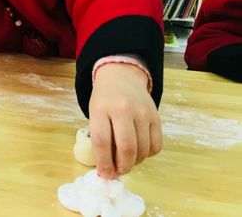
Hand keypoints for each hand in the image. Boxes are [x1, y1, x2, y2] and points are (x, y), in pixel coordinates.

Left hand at [89, 63, 161, 178]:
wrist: (122, 77)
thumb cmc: (104, 99)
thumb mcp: (94, 113)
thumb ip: (100, 137)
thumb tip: (107, 168)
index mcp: (101, 109)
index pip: (102, 141)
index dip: (103, 162)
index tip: (104, 174)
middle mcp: (123, 110)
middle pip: (126, 148)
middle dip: (122, 167)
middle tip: (118, 171)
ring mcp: (142, 113)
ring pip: (143, 149)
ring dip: (135, 162)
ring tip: (127, 161)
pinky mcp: (156, 117)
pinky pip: (156, 145)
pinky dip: (148, 155)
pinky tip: (140, 151)